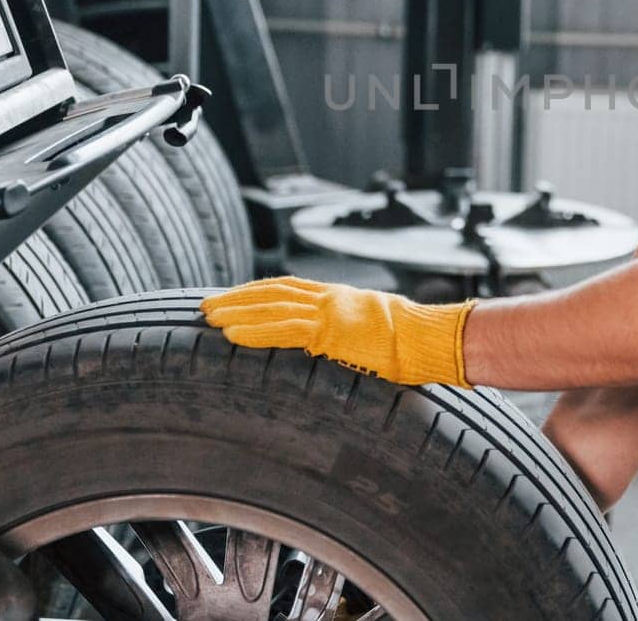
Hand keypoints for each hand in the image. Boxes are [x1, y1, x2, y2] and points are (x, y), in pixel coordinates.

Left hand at [200, 277, 475, 387]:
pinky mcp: (329, 330)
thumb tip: (341, 347)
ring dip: (236, 311)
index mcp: (339, 298)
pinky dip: (253, 330)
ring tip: (209, 316)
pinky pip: (282, 329)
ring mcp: (329, 312)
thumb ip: (352, 333)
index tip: (234, 298)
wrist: (431, 339)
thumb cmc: (414, 342)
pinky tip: (230, 334)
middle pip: (273, 292)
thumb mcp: (376, 331)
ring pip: (271, 306)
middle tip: (207, 304)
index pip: (289, 289)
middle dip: (238, 298)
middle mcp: (330, 298)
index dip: (257, 293)